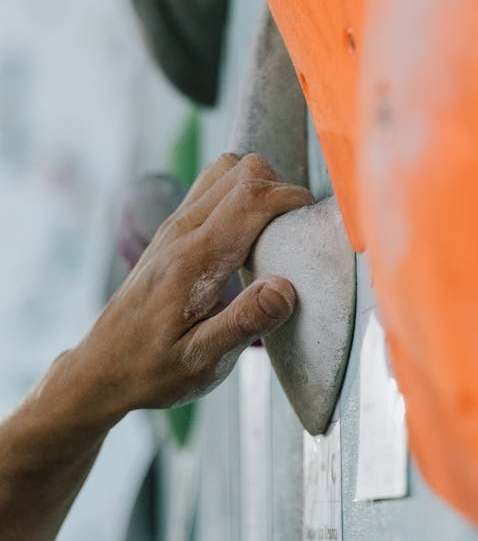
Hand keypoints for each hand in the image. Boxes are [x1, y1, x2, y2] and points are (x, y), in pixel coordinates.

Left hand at [60, 153, 313, 430]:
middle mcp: (182, 231)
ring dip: (259, 184)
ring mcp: (175, 225)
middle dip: (280, 187)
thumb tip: (286, 288)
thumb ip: (244, 324)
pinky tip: (249, 231)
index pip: (250, 197)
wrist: (102, 368)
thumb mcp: (202, 363)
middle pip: (241, 170)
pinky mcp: (174, 228)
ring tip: (275, 227)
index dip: (291, 197)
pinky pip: (213, 185)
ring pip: (226, 169)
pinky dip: (241, 191)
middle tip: (296, 228)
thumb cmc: (152, 370)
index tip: (313, 220)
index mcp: (194, 261)